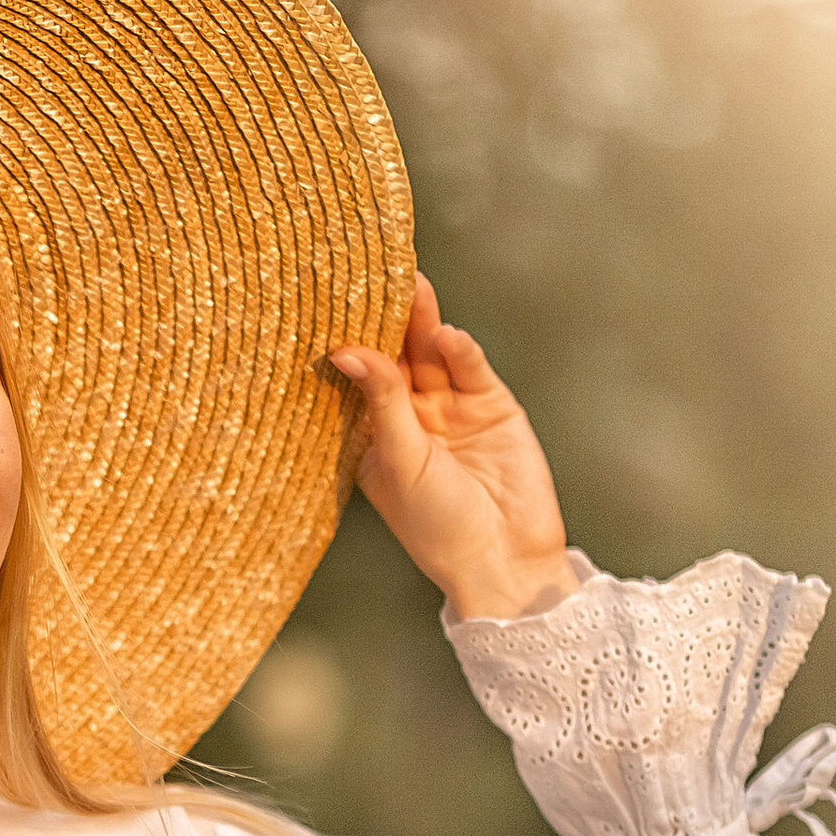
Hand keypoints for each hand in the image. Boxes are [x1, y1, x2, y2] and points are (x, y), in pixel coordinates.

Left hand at [328, 274, 576, 621]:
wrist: (504, 560)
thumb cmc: (438, 527)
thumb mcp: (401, 461)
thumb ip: (383, 401)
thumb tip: (347, 350)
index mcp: (376, 437)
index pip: (361, 378)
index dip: (352, 342)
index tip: (331, 303)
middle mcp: (412, 418)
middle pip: (397, 356)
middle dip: (388, 319)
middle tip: (374, 275)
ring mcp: (453, 409)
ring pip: (433, 354)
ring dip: (423, 322)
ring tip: (411, 285)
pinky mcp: (493, 406)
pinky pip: (471, 369)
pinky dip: (460, 350)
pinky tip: (447, 334)